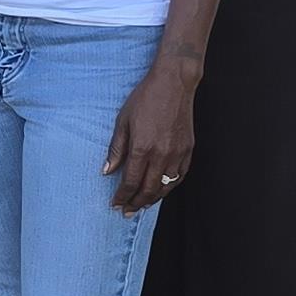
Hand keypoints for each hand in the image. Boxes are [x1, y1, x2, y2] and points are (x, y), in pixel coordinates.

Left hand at [103, 53, 198, 211]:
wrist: (174, 83)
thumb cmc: (145, 98)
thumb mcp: (123, 121)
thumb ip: (116, 149)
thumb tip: (107, 171)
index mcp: (142, 148)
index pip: (130, 182)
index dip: (122, 197)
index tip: (115, 205)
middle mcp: (161, 155)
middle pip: (148, 190)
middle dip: (136, 204)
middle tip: (127, 212)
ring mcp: (177, 154)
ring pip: (165, 187)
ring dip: (153, 199)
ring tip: (142, 205)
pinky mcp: (188, 150)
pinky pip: (179, 177)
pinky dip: (169, 187)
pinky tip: (162, 190)